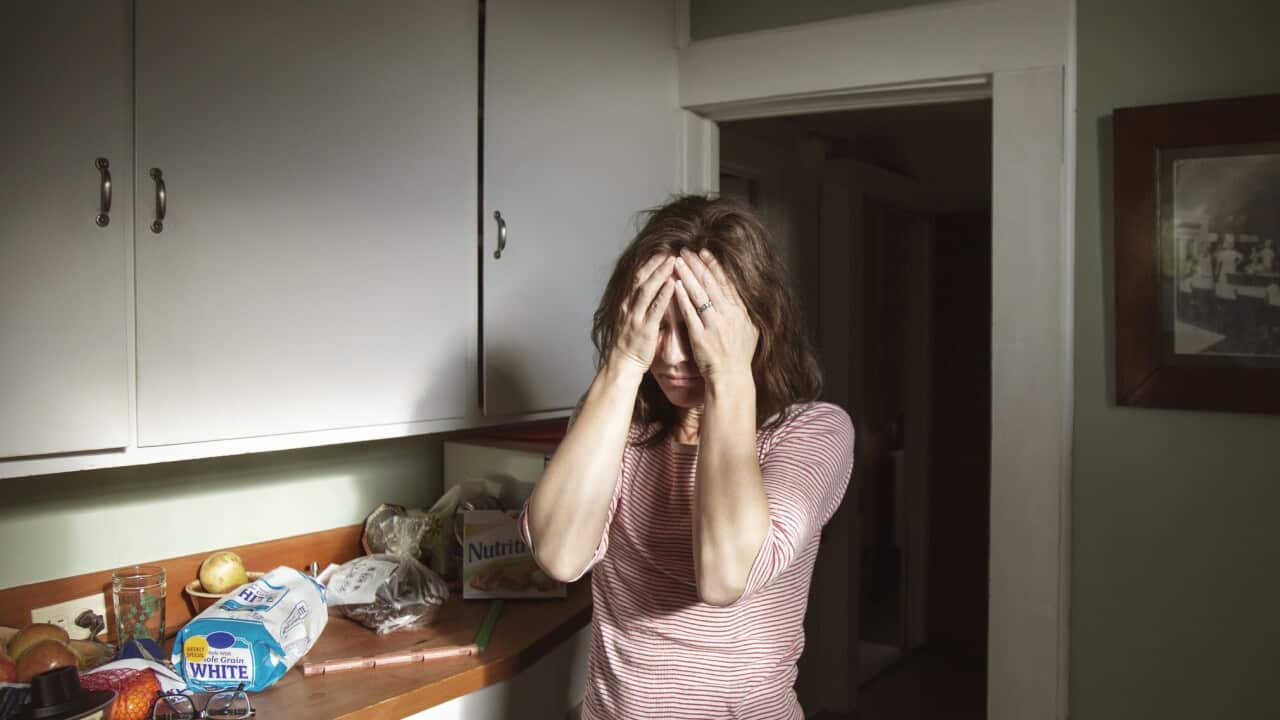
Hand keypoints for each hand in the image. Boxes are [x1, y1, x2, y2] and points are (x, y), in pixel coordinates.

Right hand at [611, 254, 676, 372]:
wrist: (623, 364)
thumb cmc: (632, 343)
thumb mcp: (634, 319)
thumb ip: (643, 305)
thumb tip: (657, 291)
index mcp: (626, 303)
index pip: (637, 277)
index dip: (649, 263)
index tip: (662, 252)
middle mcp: (628, 306)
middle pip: (640, 278)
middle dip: (655, 263)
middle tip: (669, 250)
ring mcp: (635, 317)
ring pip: (646, 289)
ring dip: (660, 273)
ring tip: (673, 261)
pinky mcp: (644, 328)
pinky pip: (655, 308)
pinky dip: (664, 295)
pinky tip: (673, 284)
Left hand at [672, 248, 758, 383]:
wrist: (731, 376)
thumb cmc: (740, 354)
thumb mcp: (750, 328)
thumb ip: (744, 309)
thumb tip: (740, 291)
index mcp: (740, 310)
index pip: (725, 281)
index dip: (713, 265)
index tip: (703, 252)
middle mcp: (728, 314)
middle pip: (710, 283)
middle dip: (697, 264)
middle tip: (685, 251)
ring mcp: (713, 324)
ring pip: (698, 294)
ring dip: (687, 275)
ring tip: (676, 262)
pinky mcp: (700, 335)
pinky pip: (689, 313)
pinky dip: (682, 298)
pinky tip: (674, 285)